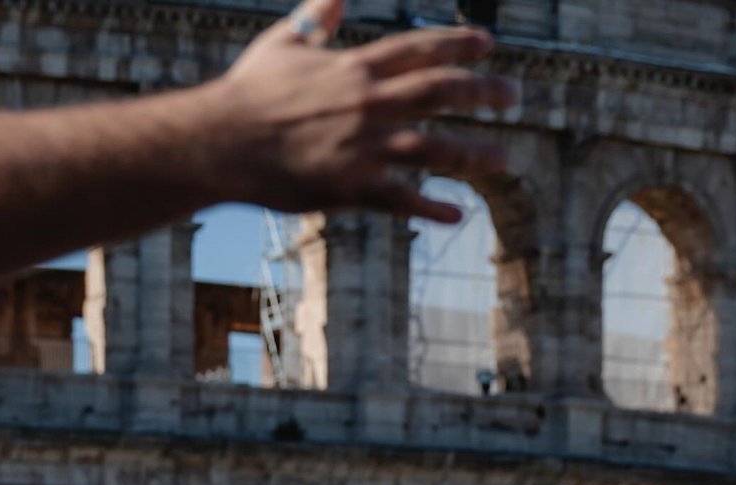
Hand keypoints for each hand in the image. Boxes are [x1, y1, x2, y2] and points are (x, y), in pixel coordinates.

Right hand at [202, 0, 516, 219]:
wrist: (222, 142)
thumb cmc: (247, 93)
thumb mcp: (281, 42)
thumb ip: (315, 15)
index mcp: (354, 68)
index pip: (419, 48)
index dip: (458, 44)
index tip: (487, 44)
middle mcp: (368, 104)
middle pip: (440, 93)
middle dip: (483, 92)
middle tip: (512, 95)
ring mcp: (364, 148)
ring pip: (434, 150)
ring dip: (474, 154)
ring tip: (503, 159)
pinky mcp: (353, 189)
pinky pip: (403, 200)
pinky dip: (432, 208)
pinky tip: (456, 214)